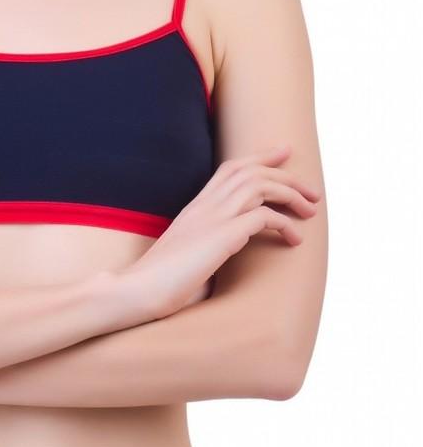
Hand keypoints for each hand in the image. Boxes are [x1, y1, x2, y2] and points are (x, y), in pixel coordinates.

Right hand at [117, 144, 320, 321]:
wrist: (135, 292)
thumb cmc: (155, 287)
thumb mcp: (184, 262)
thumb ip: (204, 255)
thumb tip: (217, 268)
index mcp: (193, 209)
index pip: (230, 169)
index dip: (260, 158)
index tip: (284, 154)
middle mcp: (203, 207)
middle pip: (251, 171)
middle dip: (287, 175)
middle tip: (312, 191)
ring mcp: (212, 218)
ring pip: (261, 186)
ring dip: (292, 194)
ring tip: (310, 210)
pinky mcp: (221, 236)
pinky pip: (264, 216)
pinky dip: (285, 224)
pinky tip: (294, 240)